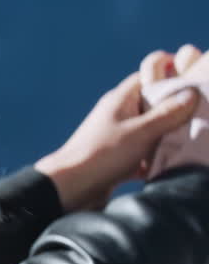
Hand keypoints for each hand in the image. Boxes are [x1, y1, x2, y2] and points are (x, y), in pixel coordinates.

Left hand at [35, 52, 200, 210]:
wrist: (69, 189)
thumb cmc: (101, 154)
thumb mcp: (140, 131)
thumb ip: (167, 113)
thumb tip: (192, 93)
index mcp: (121, 100)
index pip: (148, 76)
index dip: (171, 74)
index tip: (194, 79)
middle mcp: (119, 115)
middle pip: (153, 104)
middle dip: (176, 109)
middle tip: (201, 114)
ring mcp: (118, 137)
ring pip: (151, 131)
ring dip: (169, 136)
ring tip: (193, 139)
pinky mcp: (118, 160)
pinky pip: (144, 154)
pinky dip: (157, 159)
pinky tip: (173, 165)